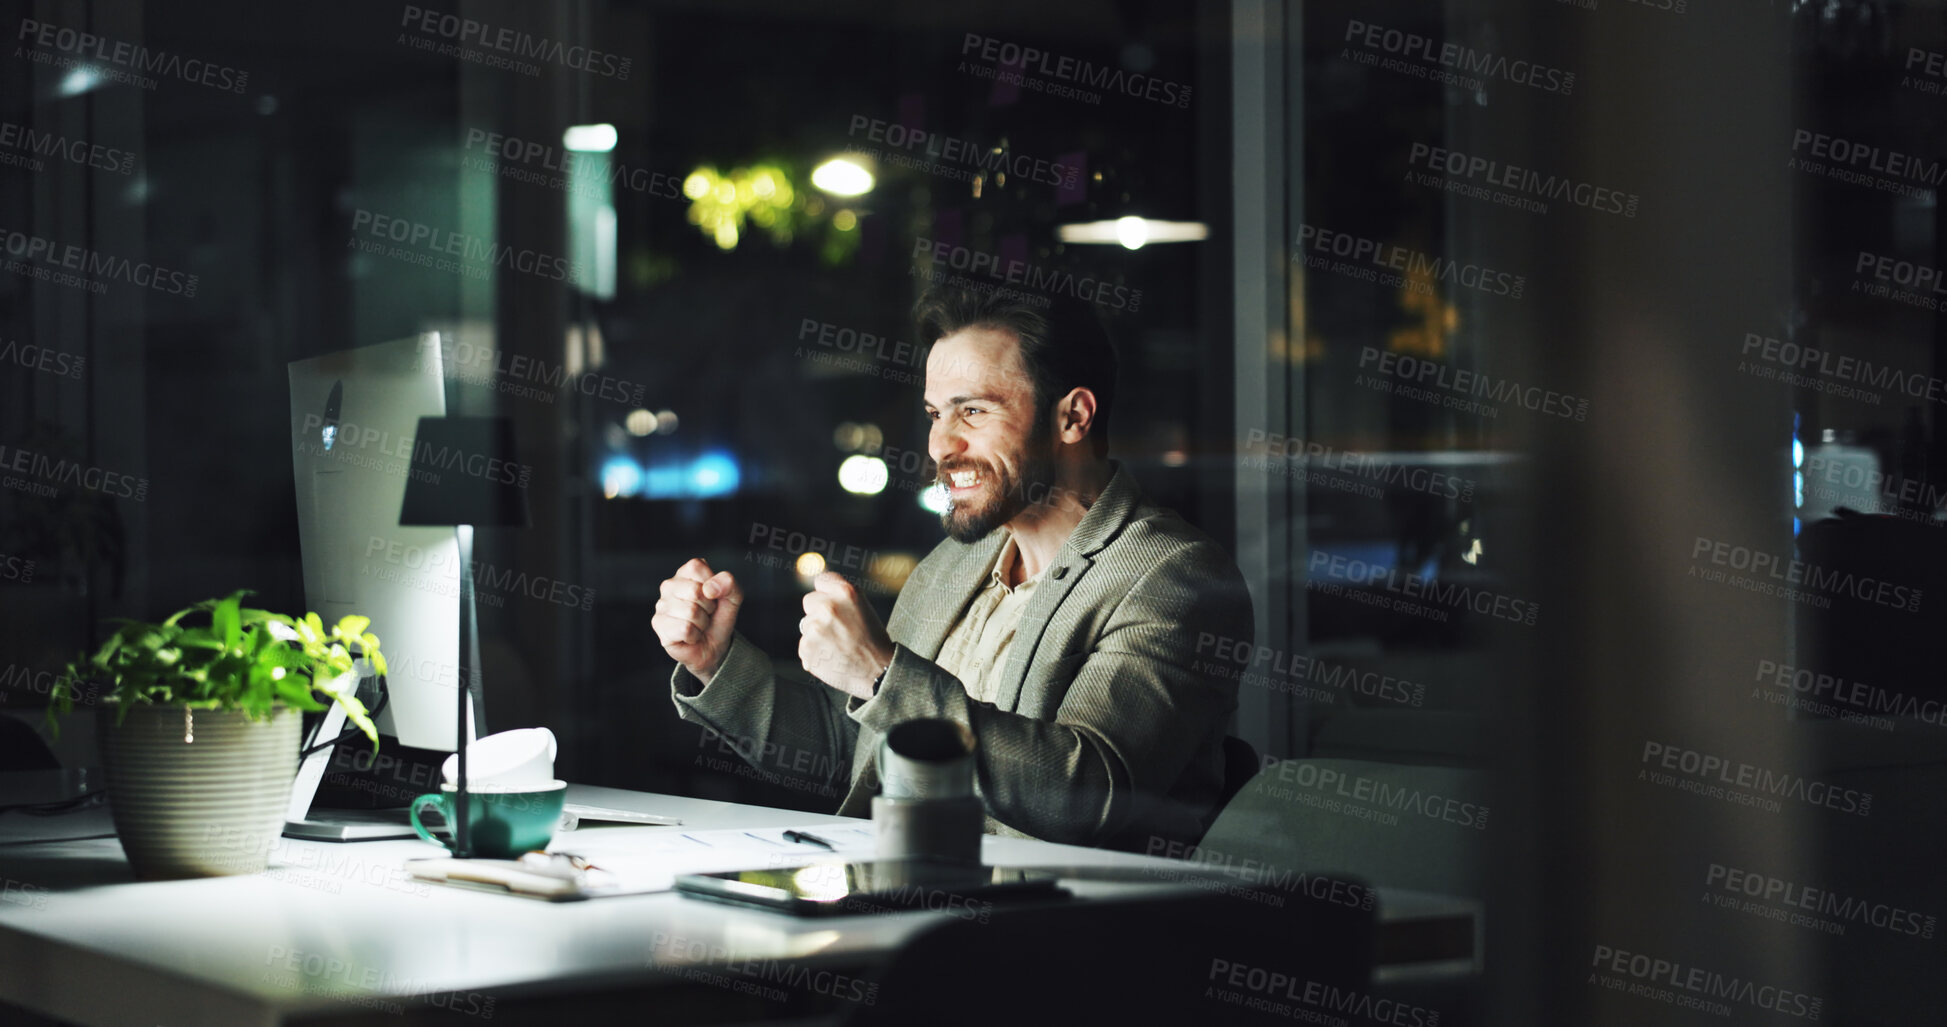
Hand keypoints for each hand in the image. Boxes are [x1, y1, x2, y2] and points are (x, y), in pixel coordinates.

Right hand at [652, 558, 742, 681]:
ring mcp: (661, 605)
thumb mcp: (733, 598)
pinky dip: (694, 635)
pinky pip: (684, 629)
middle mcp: (669, 586)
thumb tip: (709, 588)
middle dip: (708, 607)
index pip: (696, 567)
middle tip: (706, 614)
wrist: (713, 646)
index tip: (713, 596)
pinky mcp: (659, 624)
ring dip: (702, 623)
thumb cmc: (718, 618)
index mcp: (686, 573)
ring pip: (690, 611)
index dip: (712, 585)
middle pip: (694, 591)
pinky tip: (690, 635)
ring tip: (698, 625)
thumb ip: (729, 584)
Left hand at [798, 572, 894, 699]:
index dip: (827, 593)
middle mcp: (828, 607)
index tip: (834, 604)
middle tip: (839, 629)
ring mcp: (815, 628)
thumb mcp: (863, 608)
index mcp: (846, 592)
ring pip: (807, 625)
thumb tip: (818, 591)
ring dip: (817, 635)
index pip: (822, 581)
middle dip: (819, 612)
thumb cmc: (874, 640)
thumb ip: (841, 597)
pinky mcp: (807, 648)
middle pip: (810, 601)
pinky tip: (832, 658)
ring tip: (839, 646)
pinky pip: (805, 646)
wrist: (879, 672)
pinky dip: (815, 653)